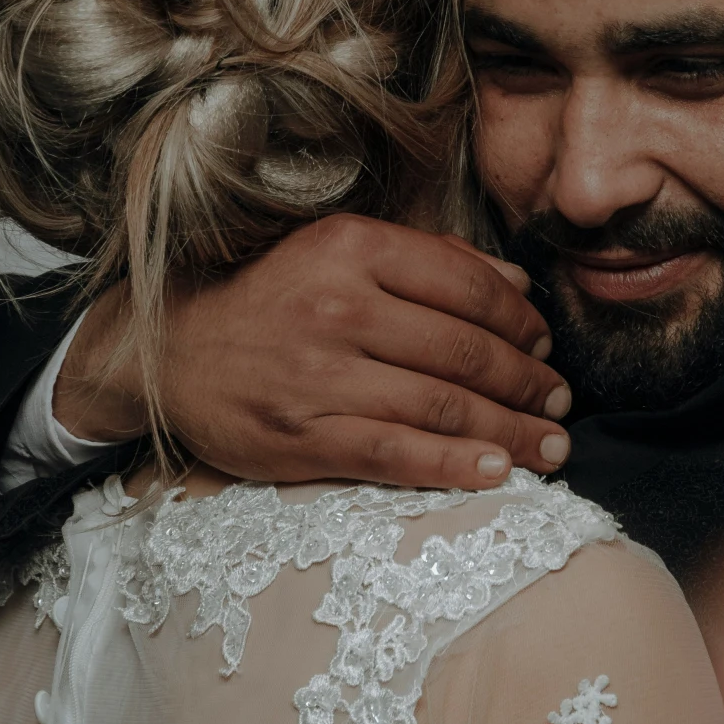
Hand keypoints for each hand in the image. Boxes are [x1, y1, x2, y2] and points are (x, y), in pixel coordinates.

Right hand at [59, 214, 572, 489]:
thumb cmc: (265, 300)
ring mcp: (320, 376)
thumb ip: (427, 260)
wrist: (164, 351)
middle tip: (559, 401)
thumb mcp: (334, 253)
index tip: (544, 343)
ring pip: (444, 407)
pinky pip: (398, 456)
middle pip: (466, 351)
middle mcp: (339, 308)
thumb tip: (518, 282)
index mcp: (352, 249)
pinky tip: (499, 474)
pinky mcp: (303, 437)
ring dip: (512, 431)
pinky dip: (457, 467)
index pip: (467, 285)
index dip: (521, 320)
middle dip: (527, 382)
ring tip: (551, 446)